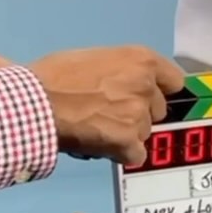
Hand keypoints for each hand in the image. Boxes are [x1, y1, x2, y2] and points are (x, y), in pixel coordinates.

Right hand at [29, 46, 183, 166]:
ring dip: (128, 134)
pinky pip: (136, 155)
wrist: (37, 102)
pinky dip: (122, 154)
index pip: (174, 81)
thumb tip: (124, 84)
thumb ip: (122, 71)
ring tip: (98, 127)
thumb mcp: (98, 57)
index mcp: (142, 59)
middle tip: (110, 112)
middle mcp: (146, 85)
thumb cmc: (56, 75)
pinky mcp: (128, 141)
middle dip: (139, 113)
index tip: (146, 96)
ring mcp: (139, 114)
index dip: (159, 91)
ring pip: (145, 132)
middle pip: (158, 109)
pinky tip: (102, 145)